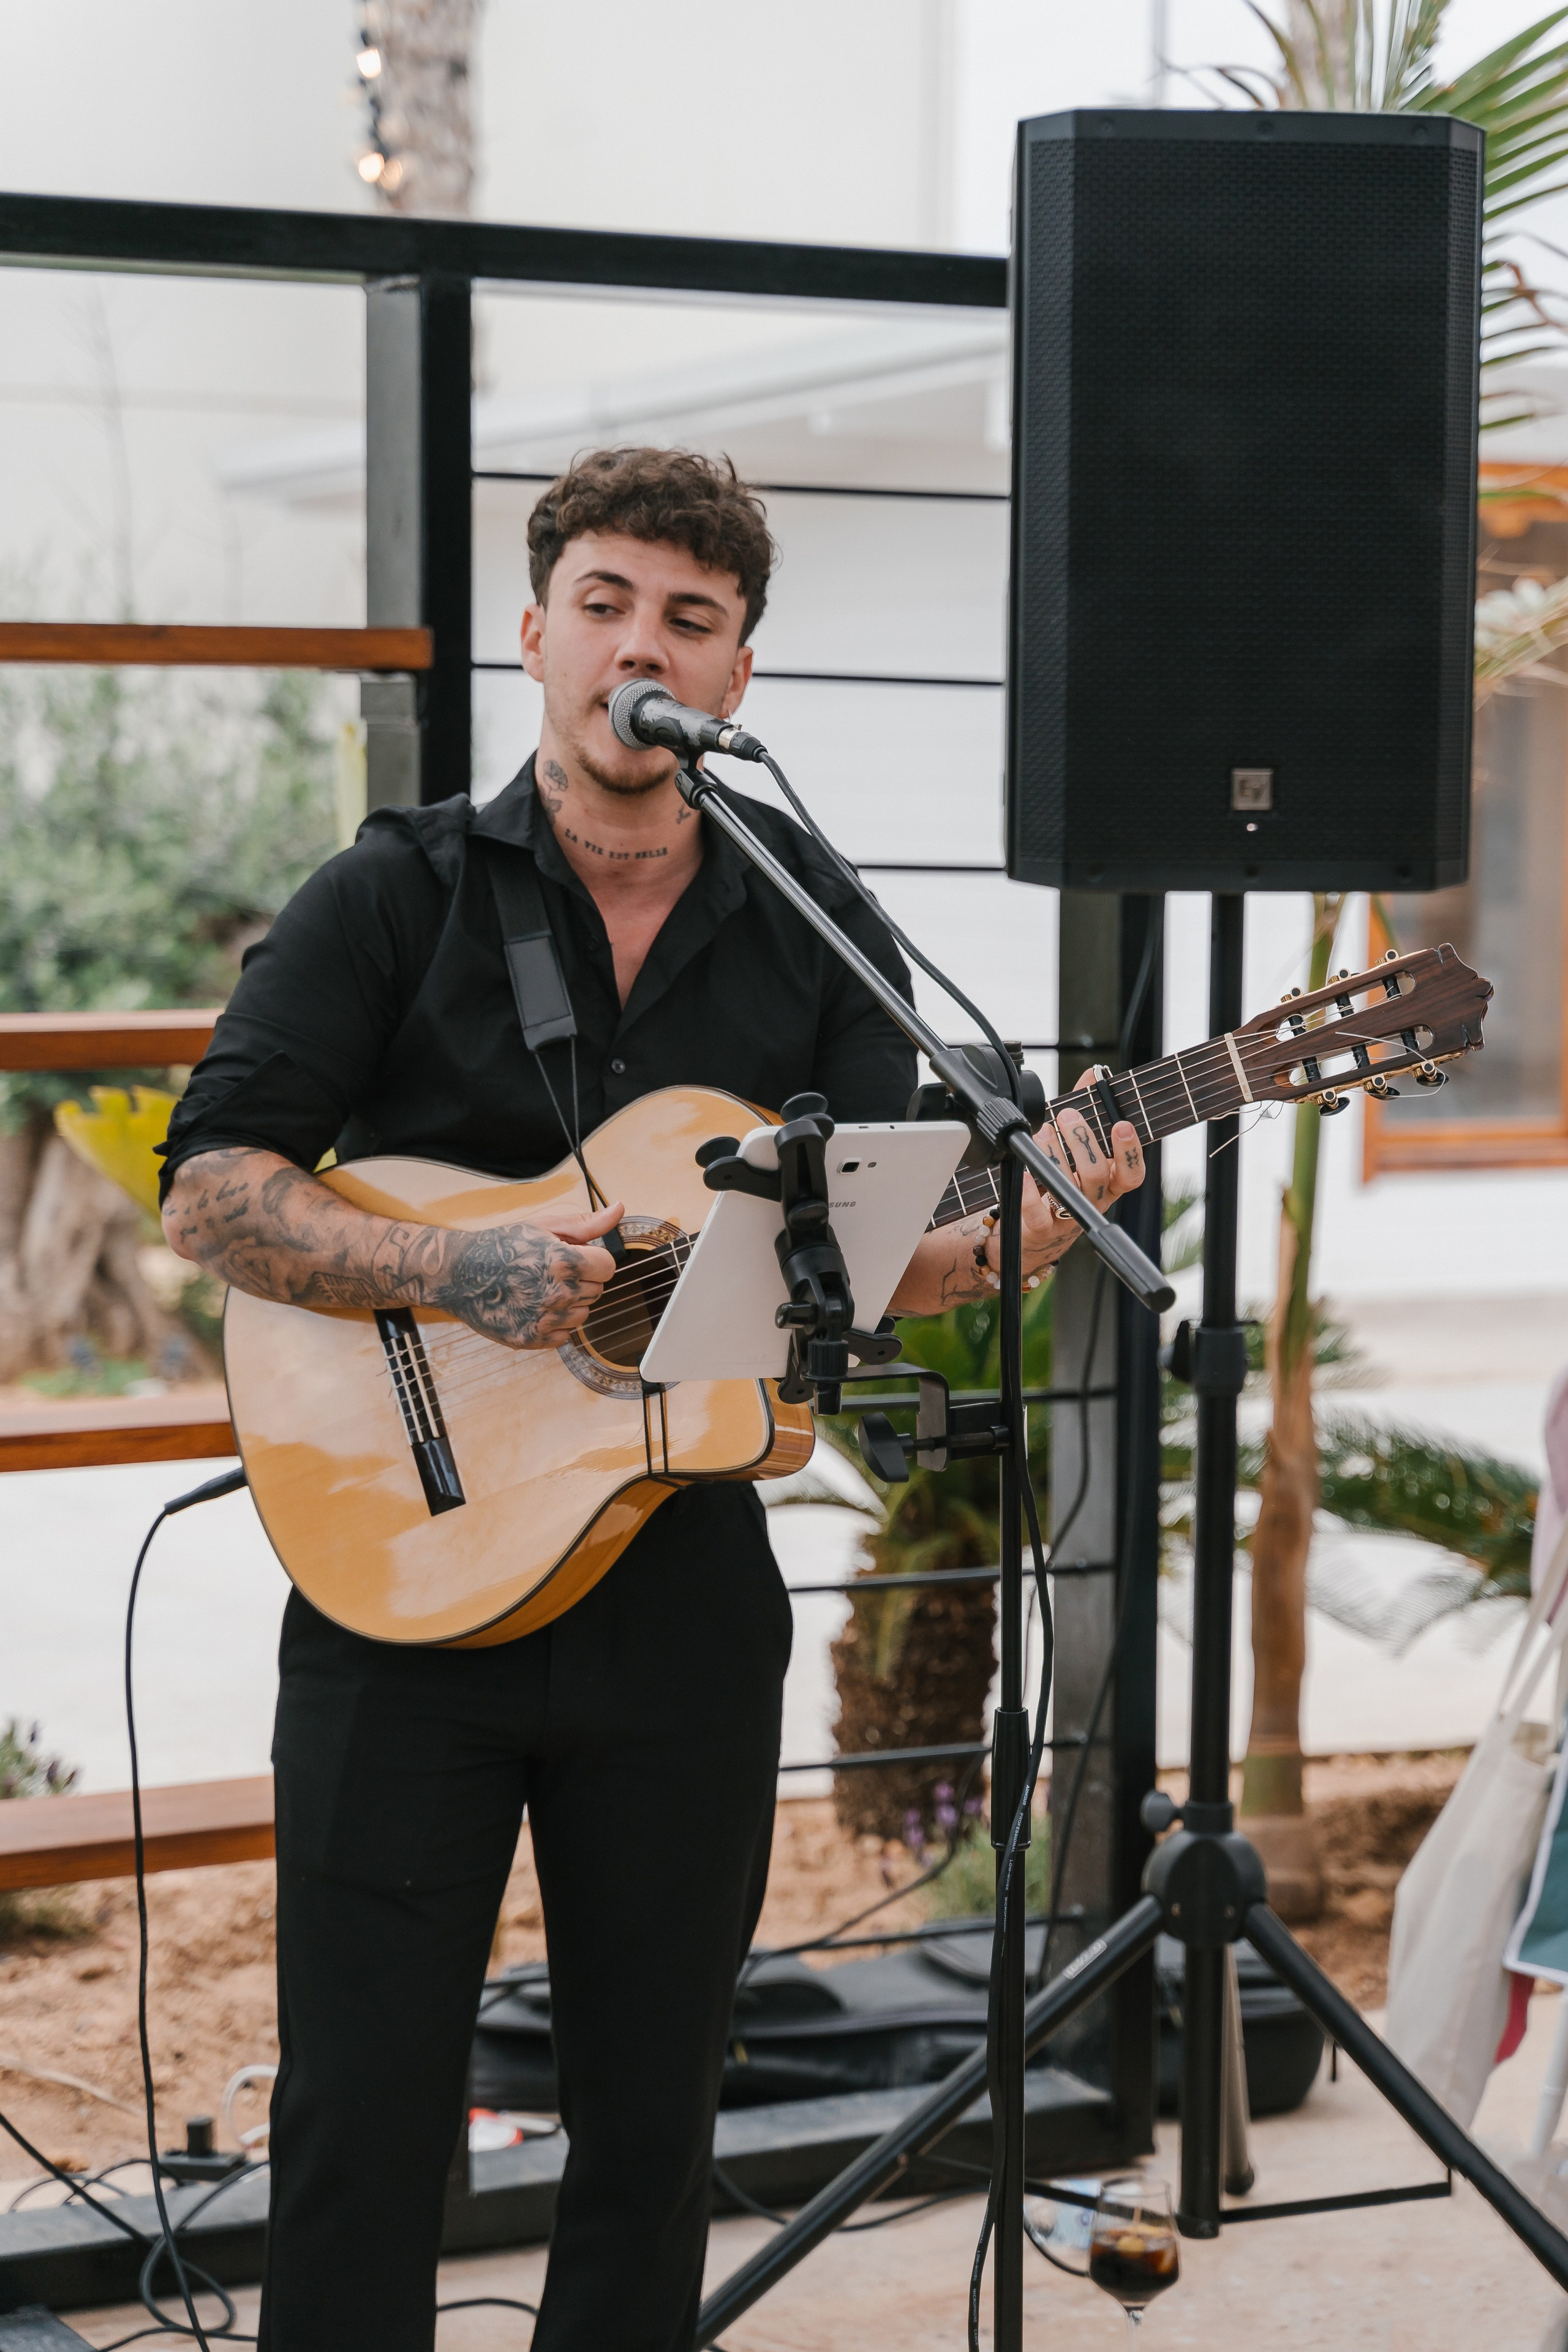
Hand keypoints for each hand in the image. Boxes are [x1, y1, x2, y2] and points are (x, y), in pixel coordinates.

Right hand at [443, 1199, 623, 1350]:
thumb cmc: (501, 1246)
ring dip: (569, 1303)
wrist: (459, 1274)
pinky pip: (564, 1335)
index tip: (575, 1256)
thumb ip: (586, 1223)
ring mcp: (544, 1320)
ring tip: (540, 1288)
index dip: (593, 1259)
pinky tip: (533, 1307)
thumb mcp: (544, 1227)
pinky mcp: (531, 1339)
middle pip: (596, 1291)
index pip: (608, 1267)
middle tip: (550, 1271)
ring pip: (583, 1315)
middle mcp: (558, 1294)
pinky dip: (554, 1324)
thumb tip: (620, 1209)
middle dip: (581, 1280)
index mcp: (564, 1262)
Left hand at [991, 1101, 1144, 1280]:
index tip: (1121, 1124)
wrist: (1033, 1231)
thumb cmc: (1060, 1180)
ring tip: (1042, 1132)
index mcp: (1109, 1183)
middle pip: (1097, 1175)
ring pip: (1069, 1190)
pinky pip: (1039, 1213)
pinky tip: (1026, 1171)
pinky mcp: (1043, 1229)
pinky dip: (1031, 1192)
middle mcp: (1094, 1201)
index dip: (1130, 1152)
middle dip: (1083, 1142)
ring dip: (1055, 1156)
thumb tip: (1094, 1073)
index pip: (1132, 1174)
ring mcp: (1069, 1218)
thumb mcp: (1075, 1146)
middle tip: (1067, 1116)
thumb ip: (1086, 1109)